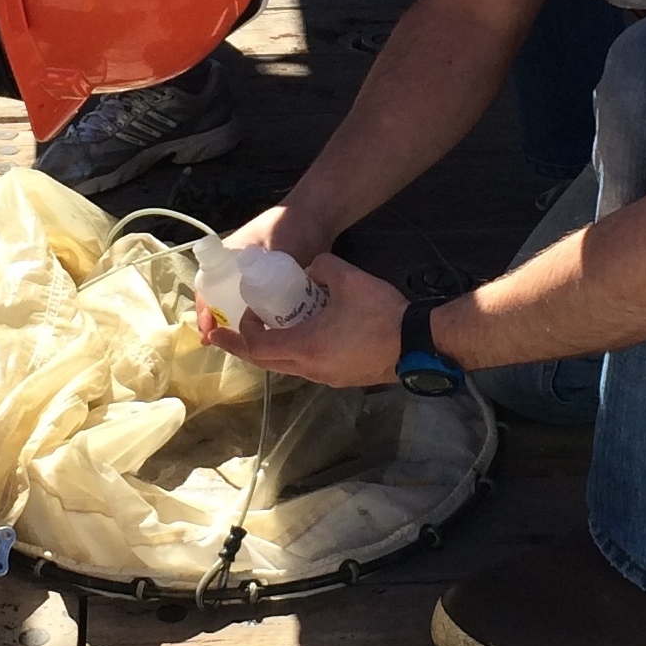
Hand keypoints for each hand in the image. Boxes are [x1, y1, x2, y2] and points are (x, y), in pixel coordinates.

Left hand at [202, 249, 405, 388]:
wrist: (418, 343)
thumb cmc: (380, 313)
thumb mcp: (347, 277)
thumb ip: (321, 266)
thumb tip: (311, 269)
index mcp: (306, 346)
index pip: (258, 347)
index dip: (242, 334)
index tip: (241, 317)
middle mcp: (311, 369)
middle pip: (266, 364)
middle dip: (244, 348)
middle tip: (226, 335)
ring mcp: (327, 378)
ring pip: (287, 368)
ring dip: (271, 351)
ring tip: (266, 330)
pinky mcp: (342, 378)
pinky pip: (306, 368)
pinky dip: (294, 353)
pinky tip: (302, 335)